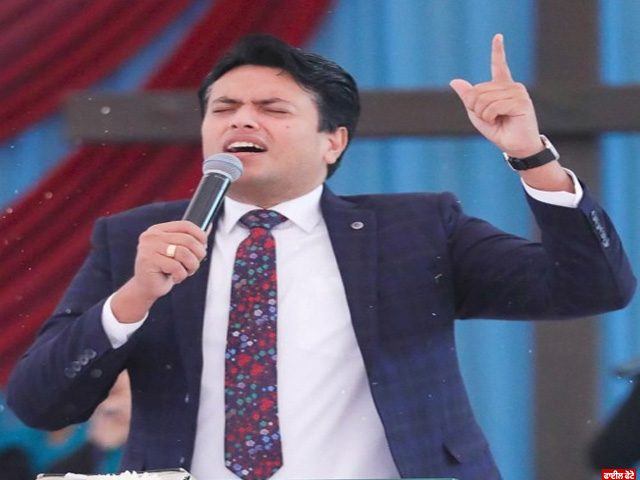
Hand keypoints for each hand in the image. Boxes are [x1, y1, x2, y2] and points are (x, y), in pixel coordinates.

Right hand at [111, 221, 207, 322]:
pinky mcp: (148, 261)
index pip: (186, 225)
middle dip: (198, 255)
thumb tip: (208, 226)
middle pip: (188, 240)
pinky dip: (181, 275)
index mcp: (159, 229)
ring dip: (191, 266)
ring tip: (186, 272)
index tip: (204, 247)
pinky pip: (176, 267)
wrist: (146, 287)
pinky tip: (176, 278)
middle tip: (194, 265)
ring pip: (184, 253)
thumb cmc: (164, 269)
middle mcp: (152, 236)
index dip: (200, 235)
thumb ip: (191, 239)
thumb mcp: (178, 251)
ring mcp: (148, 247)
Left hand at [450, 34, 542, 157]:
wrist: (515, 146)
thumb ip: (468, 97)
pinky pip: (494, 106)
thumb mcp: (477, 114)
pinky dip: (491, 116)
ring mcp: (518, 92)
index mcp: (502, 87)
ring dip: (484, 114)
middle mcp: (511, 86)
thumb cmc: (498, 130)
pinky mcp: (521, 101)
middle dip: (476, 108)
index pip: (499, 65)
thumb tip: (454, 81)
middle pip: (478, 90)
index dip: (497, 50)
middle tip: (489, 118)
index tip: (498, 36)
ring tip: (496, 120)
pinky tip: (501, 120)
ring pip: (485, 99)